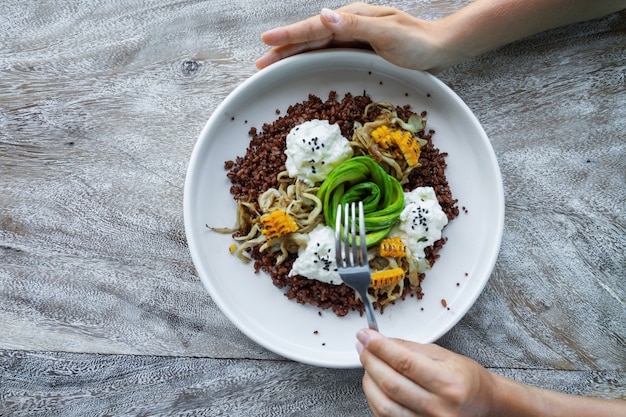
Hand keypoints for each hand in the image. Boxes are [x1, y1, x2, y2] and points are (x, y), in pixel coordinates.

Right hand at [256, 3, 464, 72]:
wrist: (440, 48)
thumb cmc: (417, 43)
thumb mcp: (388, 33)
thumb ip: (356, 25)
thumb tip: (324, 15)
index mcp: (353, 18)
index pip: (314, 27)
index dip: (289, 34)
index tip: (266, 40)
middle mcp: (350, 25)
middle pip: (310, 37)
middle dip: (284, 47)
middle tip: (260, 61)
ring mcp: (353, 37)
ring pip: (316, 45)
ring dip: (294, 53)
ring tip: (273, 63)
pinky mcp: (359, 49)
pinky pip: (328, 53)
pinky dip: (311, 58)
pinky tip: (303, 63)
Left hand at [356, 329, 494, 416]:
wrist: (483, 404)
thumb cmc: (466, 379)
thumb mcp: (444, 355)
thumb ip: (410, 348)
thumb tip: (381, 340)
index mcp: (449, 383)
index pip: (405, 362)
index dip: (380, 347)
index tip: (365, 336)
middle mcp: (439, 408)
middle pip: (391, 383)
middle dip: (370, 361)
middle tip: (362, 347)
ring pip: (384, 404)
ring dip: (369, 381)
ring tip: (368, 364)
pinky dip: (375, 399)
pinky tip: (374, 384)